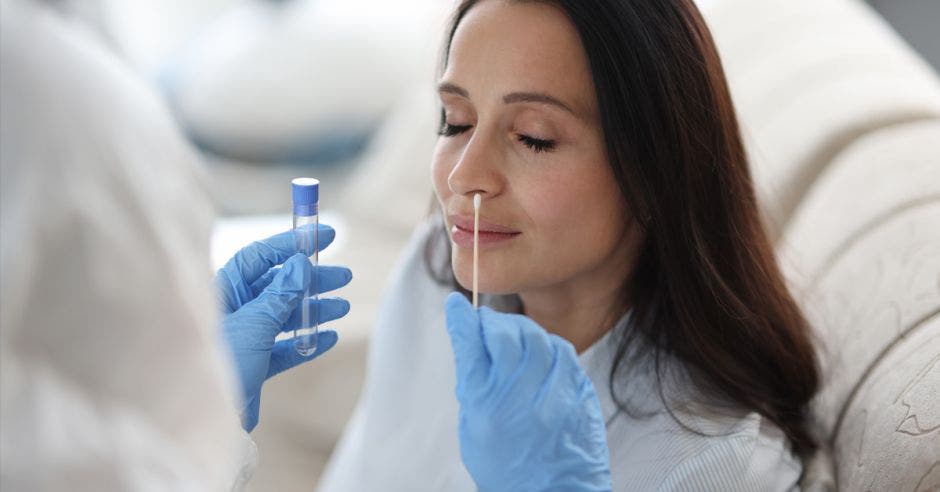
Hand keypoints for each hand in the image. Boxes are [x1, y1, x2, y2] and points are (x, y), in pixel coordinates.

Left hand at [217, 225, 351, 431]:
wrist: (206, 418)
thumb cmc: (219, 362)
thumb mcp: (255, 322)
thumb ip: (281, 293)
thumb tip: (301, 264)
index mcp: (224, 291)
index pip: (261, 256)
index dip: (292, 243)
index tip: (322, 237)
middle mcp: (234, 310)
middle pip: (279, 285)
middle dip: (312, 280)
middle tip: (343, 277)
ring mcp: (245, 338)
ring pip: (285, 316)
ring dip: (314, 310)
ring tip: (342, 307)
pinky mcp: (254, 365)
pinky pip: (286, 347)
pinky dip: (307, 341)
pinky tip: (328, 337)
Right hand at [444, 292, 611, 491]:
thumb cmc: (504, 464)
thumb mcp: (473, 425)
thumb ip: (473, 381)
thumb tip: (468, 335)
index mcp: (485, 404)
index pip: (470, 343)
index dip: (461, 317)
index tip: (458, 303)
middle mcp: (519, 396)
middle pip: (506, 333)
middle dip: (494, 322)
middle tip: (490, 325)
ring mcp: (553, 395)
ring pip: (539, 338)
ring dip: (524, 332)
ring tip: (517, 341)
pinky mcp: (578, 396)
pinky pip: (565, 354)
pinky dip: (551, 348)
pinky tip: (543, 356)